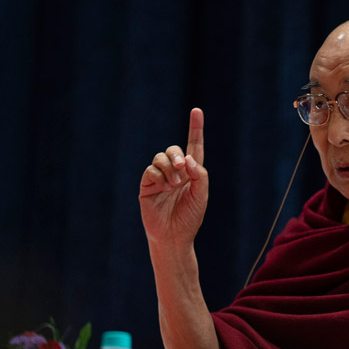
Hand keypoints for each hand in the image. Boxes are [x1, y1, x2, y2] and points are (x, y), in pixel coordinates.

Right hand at [139, 108, 208, 246]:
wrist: (174, 237)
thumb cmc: (190, 218)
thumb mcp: (201, 195)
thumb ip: (199, 174)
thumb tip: (188, 159)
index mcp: (191, 172)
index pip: (194, 146)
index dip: (195, 128)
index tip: (197, 111)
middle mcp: (175, 172)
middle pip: (174, 150)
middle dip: (178, 155)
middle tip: (183, 168)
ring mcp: (160, 178)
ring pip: (160, 158)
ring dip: (169, 168)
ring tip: (174, 185)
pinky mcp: (147, 185)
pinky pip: (151, 170)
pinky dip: (159, 176)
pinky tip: (164, 189)